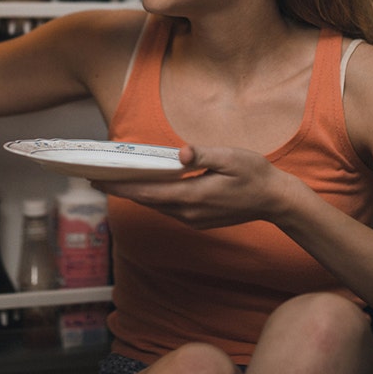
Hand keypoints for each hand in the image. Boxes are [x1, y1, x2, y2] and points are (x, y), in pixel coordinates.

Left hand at [92, 145, 301, 228]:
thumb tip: (180, 152)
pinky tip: (148, 188)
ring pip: (157, 207)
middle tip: (96, 178)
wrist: (276, 201)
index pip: (147, 193)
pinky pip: (169, 210)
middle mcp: (189, 212)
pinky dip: (154, 199)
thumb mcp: (230, 157)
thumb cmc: (254, 174)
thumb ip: (203, 154)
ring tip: (116, 182)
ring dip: (137, 195)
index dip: (119, 188)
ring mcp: (194, 220)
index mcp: (193, 196)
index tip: (97, 181)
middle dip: (121, 190)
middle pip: (147, 201)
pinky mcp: (199, 221)